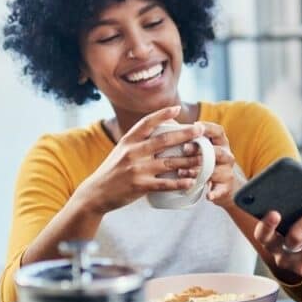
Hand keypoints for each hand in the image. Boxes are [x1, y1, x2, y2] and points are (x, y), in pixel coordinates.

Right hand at [73, 106, 205, 213]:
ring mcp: (136, 169)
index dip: (162, 114)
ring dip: (189, 161)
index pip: (146, 123)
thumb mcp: (121, 150)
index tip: (177, 109)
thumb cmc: (113, 171)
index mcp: (128, 141)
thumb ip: (138, 142)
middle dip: (185, 134)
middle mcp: (132, 152)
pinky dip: (180, 183)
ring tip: (204, 160)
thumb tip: (159, 132)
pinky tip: (192, 182)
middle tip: (200, 130)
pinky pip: (165, 184)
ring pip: (169, 163)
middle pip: (164, 140)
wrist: (96, 193)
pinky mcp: (140, 186)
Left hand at [177, 121, 239, 205]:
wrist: (224, 188)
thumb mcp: (203, 149)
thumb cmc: (206, 164)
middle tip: (184, 149)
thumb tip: (167, 122)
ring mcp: (227, 172)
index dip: (207, 127)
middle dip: (200, 149)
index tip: (194, 125)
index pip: (218, 131)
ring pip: (215, 170)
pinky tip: (207, 195)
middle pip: (217, 151)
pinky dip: (214, 193)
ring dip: (198, 171)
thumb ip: (190, 138)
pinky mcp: (226, 188)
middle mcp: (226, 156)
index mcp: (221, 143)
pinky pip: (220, 190)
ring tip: (183, 172)